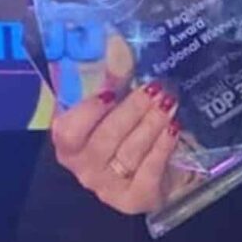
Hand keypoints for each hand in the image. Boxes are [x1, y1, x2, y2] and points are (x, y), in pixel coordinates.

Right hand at [50, 80, 182, 214]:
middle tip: (155, 89)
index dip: (88, 112)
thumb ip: (114, 77)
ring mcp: (107, 188)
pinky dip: (162, 147)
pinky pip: (148, 171)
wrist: (161, 168)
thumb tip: (118, 43)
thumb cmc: (132, 130)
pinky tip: (174, 128)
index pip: (67, 131)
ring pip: (129, 153)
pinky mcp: (133, 199)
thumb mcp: (119, 103)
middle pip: (104, 139)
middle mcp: (83, 169)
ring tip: (169, 103)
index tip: (110, 91)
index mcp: (70, 143)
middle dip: (132, 110)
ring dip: (151, 124)